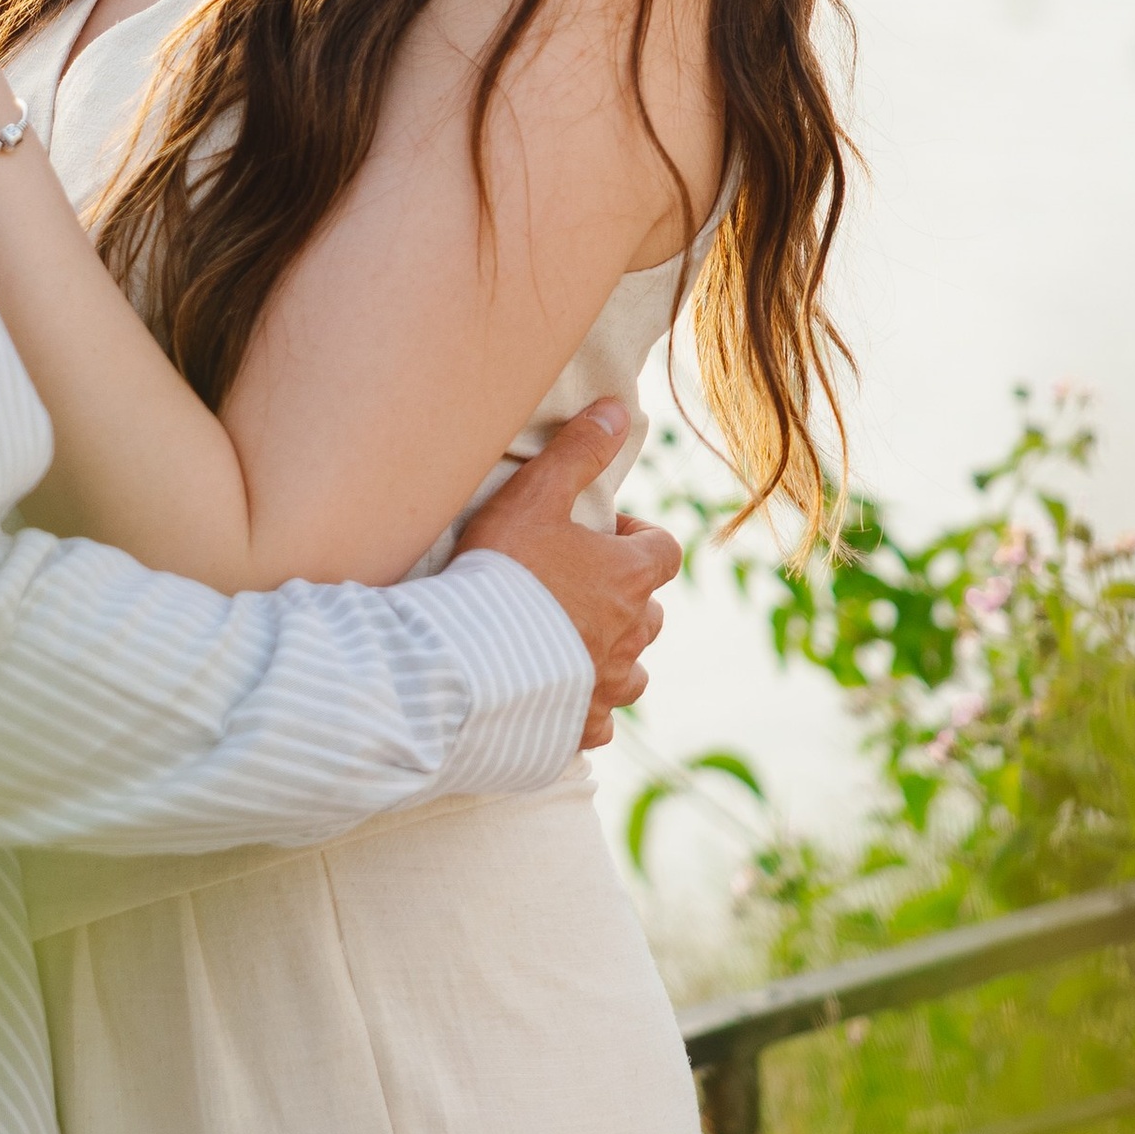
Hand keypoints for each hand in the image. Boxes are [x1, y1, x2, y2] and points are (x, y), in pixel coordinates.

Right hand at [463, 403, 680, 748]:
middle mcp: (632, 634)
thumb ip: (578, 451)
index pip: (665, 551)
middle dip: (625, 597)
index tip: (604, 533)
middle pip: (651, 612)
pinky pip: (601, 720)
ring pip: (633, 669)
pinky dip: (587, 706)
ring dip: (612, 653)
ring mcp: (609, 684)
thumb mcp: (536, 496)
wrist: (469, 658)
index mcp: (630, 576)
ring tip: (567, 640)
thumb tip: (617, 407)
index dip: (640, 538)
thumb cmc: (503, 571)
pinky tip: (554, 694)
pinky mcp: (582, 726)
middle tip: (575, 583)